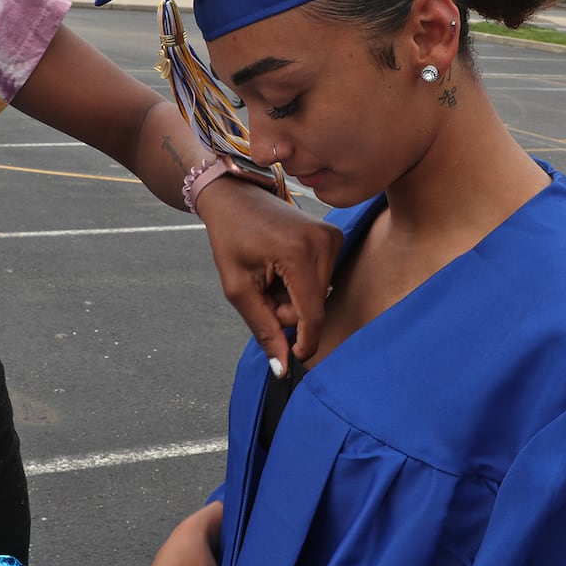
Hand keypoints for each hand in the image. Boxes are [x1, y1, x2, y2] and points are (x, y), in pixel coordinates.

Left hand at [194, 180, 341, 367]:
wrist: (235, 196)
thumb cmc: (230, 236)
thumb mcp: (237, 288)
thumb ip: (263, 329)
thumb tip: (282, 368)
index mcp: (298, 252)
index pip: (312, 315)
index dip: (304, 343)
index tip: (293, 359)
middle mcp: (323, 241)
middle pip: (314, 308)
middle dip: (287, 311)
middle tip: (261, 291)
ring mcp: (332, 236)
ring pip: (319, 296)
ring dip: (293, 298)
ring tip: (269, 275)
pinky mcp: (334, 236)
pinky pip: (322, 280)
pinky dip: (300, 284)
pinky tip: (281, 267)